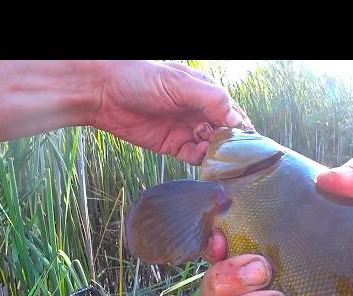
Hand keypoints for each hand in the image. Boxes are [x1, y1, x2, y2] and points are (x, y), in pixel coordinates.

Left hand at [92, 61, 253, 164]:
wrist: (103, 93)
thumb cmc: (141, 78)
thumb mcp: (181, 84)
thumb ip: (213, 100)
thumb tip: (239, 122)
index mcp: (205, 93)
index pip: (233, 112)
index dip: (242, 127)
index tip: (249, 140)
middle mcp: (199, 112)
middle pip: (225, 133)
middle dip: (231, 143)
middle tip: (233, 151)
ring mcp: (187, 129)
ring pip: (212, 147)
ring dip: (217, 153)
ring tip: (215, 154)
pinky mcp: (174, 146)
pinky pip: (195, 157)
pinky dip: (202, 160)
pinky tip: (202, 158)